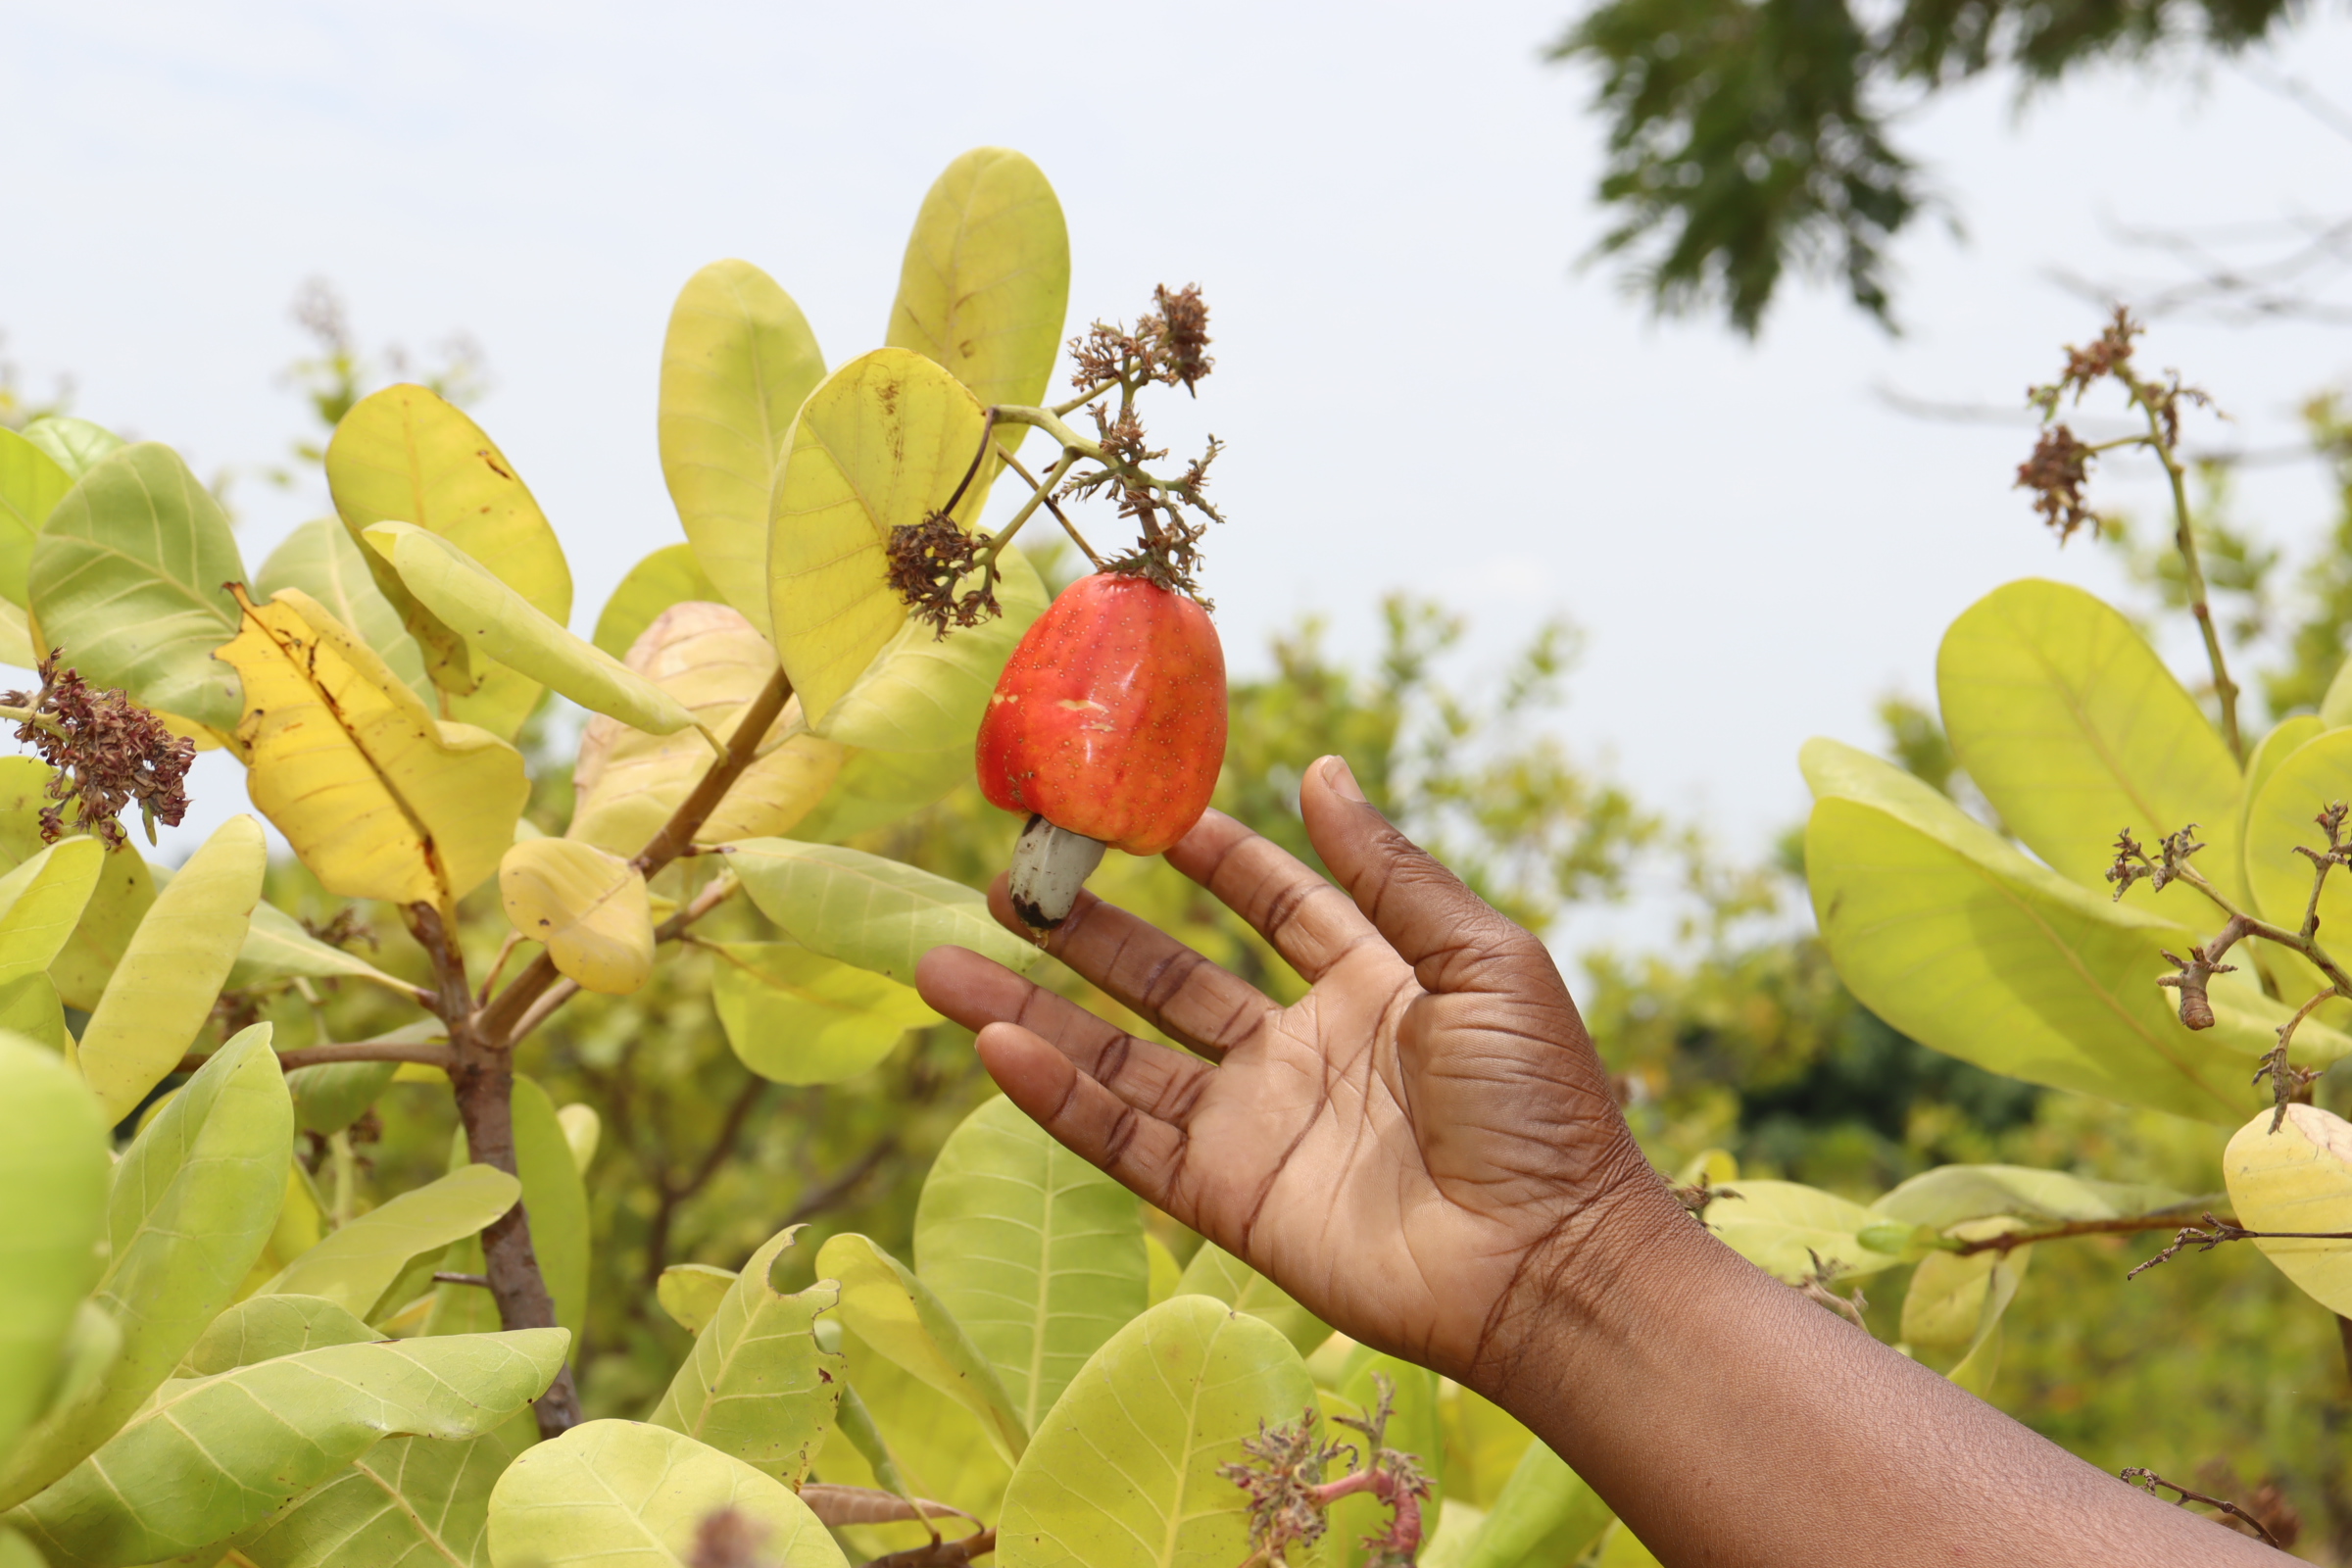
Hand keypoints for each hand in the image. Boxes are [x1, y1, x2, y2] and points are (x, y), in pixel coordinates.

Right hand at [915, 754, 1672, 1387]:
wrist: (1548, 1261)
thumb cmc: (1540, 1107)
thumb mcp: (1481, 961)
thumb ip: (1391, 872)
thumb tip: (1321, 768)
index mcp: (1375, 983)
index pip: (1273, 903)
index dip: (1210, 856)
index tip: (1135, 808)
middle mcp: (1303, 1051)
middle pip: (1170, 977)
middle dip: (1090, 931)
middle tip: (1010, 882)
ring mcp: (1259, 1127)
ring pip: (1121, 1058)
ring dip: (1033, 1011)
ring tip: (942, 960)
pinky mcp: (1228, 1200)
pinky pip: (1124, 1140)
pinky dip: (1056, 1096)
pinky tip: (993, 1046)